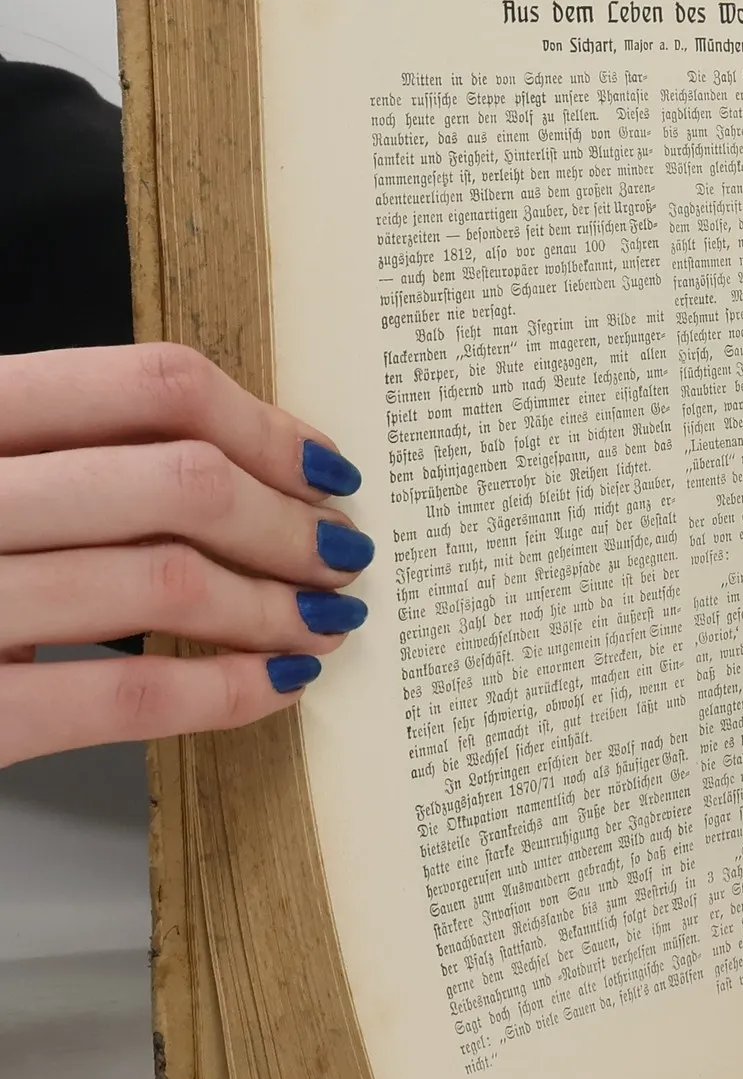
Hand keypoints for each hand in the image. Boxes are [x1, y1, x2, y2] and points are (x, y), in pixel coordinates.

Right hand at [0, 344, 372, 767]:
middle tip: (340, 553)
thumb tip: (239, 467)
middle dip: (287, 524)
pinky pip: (128, 694)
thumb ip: (67, 460)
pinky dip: (227, 689)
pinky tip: (275, 686)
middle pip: (178, 480)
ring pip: (165, 580)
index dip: (263, 424)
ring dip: (275, 604)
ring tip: (322, 620)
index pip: (145, 384)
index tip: (324, 467)